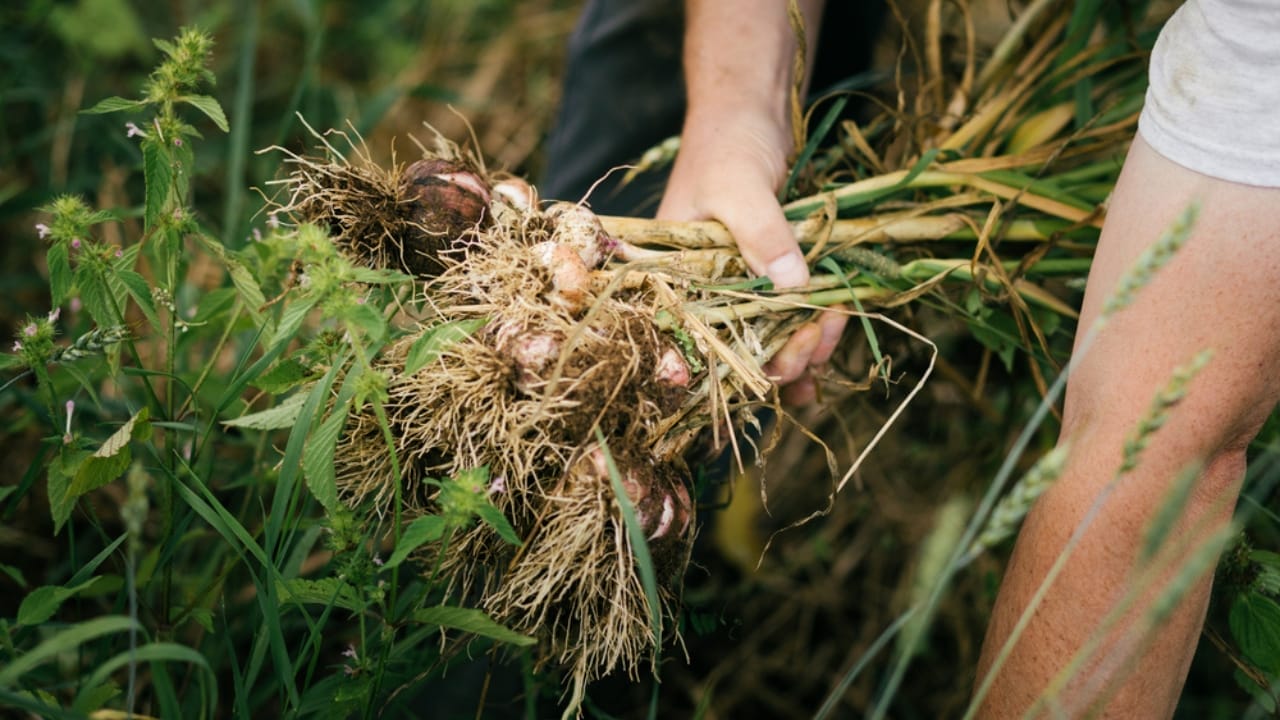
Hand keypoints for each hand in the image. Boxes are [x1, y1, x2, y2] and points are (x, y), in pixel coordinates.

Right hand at [656, 113, 845, 402]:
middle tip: (819, 333)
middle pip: (739, 350)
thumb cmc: (727, 140)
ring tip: (835, 323)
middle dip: (784, 356)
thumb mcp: (739, 185)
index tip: (784, 347)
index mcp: (675, 275)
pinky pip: (788, 316)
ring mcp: (737, 284)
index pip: (700, 338)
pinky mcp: (767, 275)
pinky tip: (836, 323)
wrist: (748, 109)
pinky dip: (812, 327)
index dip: (742, 358)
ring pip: (768, 340)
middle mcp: (702, 288)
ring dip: (805, 347)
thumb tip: (793, 285)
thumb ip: (762, 233)